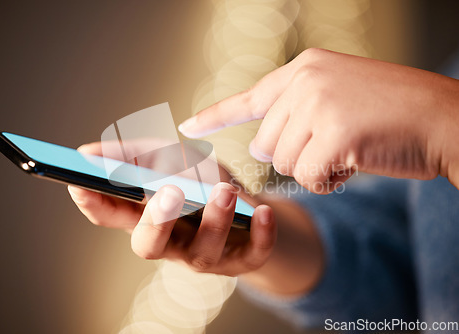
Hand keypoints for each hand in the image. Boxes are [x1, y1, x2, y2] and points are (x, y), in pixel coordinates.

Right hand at [68, 141, 276, 275]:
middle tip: (168, 192)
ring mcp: (206, 254)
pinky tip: (265, 212)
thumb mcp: (168, 157)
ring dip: (214, 220)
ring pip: (203, 251)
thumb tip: (89, 151)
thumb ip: (133, 153)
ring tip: (224, 190)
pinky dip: (260, 235)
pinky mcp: (243, 259)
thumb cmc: (200, 181)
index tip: (79, 181)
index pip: (110, 216)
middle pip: (150, 245)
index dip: (92, 202)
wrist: (247, 208)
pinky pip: (251, 256)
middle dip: (156, 222)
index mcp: (147, 216)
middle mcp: (171, 241)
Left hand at [179, 48, 458, 192]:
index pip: (249, 96)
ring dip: (313, 168)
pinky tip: (353, 165)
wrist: (445, 118)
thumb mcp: (339, 96)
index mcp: (305, 68)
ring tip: (348, 150)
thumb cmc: (393, 113)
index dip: (215, 115)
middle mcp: (306, 80)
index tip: (187, 127)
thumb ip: (295, 113)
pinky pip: (306, 177)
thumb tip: (256, 144)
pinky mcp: (333, 133)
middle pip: (267, 142)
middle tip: (334, 145)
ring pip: (283, 162)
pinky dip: (328, 181)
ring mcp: (319, 104)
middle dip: (296, 154)